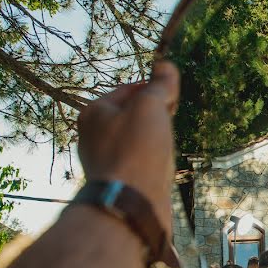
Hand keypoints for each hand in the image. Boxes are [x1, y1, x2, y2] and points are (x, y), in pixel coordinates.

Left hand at [77, 61, 178, 232]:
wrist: (131, 203)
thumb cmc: (137, 150)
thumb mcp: (151, 106)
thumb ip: (159, 85)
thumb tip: (165, 65)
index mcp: (94, 112)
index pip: (129, 89)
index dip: (155, 89)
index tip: (174, 97)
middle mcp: (93, 135)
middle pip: (131, 114)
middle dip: (155, 116)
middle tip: (172, 120)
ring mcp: (104, 160)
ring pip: (135, 139)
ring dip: (154, 140)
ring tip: (168, 146)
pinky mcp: (117, 181)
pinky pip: (137, 161)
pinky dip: (152, 160)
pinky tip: (163, 166)